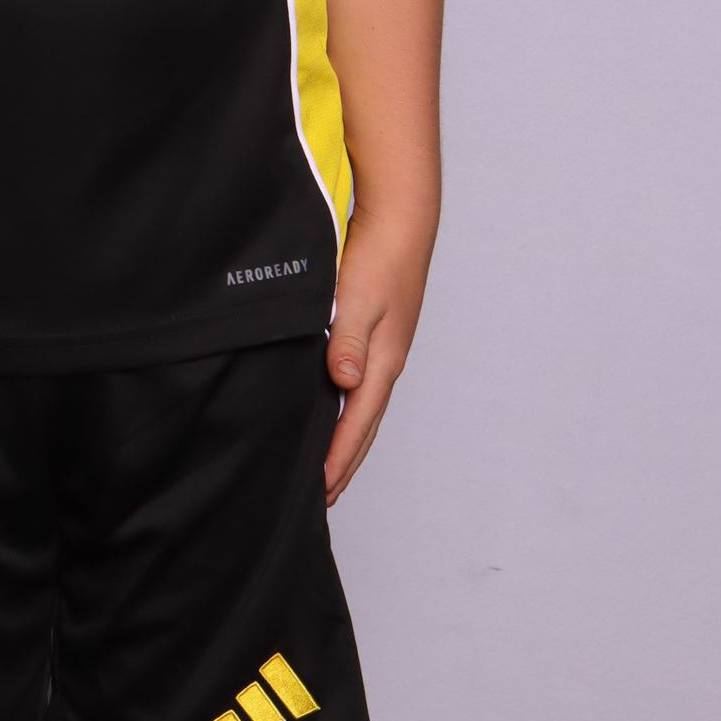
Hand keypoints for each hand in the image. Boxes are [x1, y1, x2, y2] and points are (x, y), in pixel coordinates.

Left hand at [323, 205, 433, 503]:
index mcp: (382, 362)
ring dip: (347, 442)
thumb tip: (343, 382)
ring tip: (329, 469)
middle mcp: (386, 363)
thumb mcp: (356, 298)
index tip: (319, 491)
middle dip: (345, 464)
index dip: (338, 459)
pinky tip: (334, 411)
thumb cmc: (378, 257)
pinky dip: (348, 412)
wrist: (402, 221)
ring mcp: (384, 351)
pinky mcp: (378, 337)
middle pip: (365, 427)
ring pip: (364, 410)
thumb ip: (347, 341)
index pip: (357, 424)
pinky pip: (361, 388)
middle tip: (323, 499)